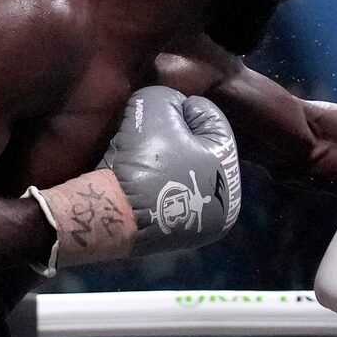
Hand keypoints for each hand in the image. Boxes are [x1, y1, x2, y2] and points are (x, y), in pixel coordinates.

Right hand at [30, 86, 241, 265]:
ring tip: (139, 150)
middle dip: (175, 134)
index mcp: (227, 175)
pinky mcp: (169, 237)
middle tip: (148, 128)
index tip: (159, 109)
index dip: (184, 107)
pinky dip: (155, 181)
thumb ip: (168, 98)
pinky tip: (136, 175)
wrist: (109, 214)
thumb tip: (171, 107)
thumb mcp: (155, 106)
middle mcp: (220, 207)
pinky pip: (166, 195)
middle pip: (198, 150)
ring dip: (164, 158)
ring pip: (181, 173)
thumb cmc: (143, 160)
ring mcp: (196, 227)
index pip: (212, 121)